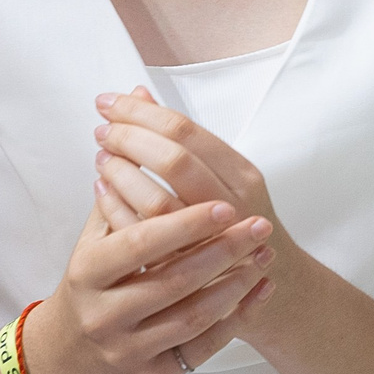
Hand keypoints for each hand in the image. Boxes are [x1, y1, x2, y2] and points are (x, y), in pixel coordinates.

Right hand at [24, 199, 272, 373]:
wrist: (65, 353)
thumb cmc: (91, 282)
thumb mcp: (93, 241)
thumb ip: (120, 194)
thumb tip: (138, 128)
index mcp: (87, 273)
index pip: (140, 243)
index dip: (184, 224)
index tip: (226, 206)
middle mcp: (103, 315)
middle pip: (173, 281)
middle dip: (223, 250)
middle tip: (261, 225)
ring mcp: (126, 350)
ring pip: (193, 317)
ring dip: (237, 284)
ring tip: (266, 254)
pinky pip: (203, 348)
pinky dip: (237, 318)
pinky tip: (261, 289)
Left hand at [91, 88, 286, 264]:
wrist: (271, 280)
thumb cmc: (236, 221)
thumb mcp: (220, 176)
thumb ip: (182, 139)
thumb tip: (138, 93)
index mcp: (241, 175)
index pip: (187, 132)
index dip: (142, 114)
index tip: (110, 103)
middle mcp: (231, 204)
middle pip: (174, 161)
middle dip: (130, 139)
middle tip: (102, 130)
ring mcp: (209, 240)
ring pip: (158, 202)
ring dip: (122, 175)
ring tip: (101, 158)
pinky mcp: (185, 270)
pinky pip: (144, 237)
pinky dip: (117, 211)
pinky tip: (102, 191)